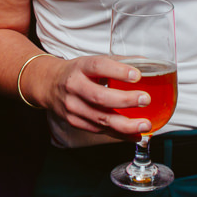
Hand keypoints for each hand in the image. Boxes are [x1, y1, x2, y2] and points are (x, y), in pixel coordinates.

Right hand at [25, 53, 154, 139]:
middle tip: (146, 100)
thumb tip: (147, 64)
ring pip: (100, 118)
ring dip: (125, 124)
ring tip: (145, 124)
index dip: (118, 71)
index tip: (137, 75)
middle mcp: (74, 86)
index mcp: (81, 67)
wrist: (49, 85)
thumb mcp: (92, 62)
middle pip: (100, 97)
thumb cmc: (78, 72)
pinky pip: (99, 130)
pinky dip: (119, 134)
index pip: (99, 67)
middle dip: (126, 100)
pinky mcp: (75, 122)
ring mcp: (73, 107)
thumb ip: (118, 63)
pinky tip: (134, 134)